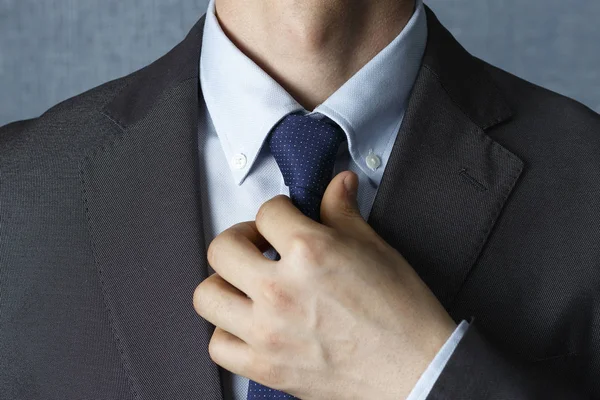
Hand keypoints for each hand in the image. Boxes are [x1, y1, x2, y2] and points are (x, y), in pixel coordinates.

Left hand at [193, 170, 456, 399]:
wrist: (418, 371)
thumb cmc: (403, 315)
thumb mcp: (375, 249)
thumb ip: (344, 212)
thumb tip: (338, 184)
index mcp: (310, 252)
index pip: (268, 211)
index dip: (279, 209)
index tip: (286, 218)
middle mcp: (280, 290)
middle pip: (222, 248)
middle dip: (239, 238)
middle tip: (258, 244)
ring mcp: (268, 331)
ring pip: (208, 295)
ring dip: (223, 283)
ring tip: (246, 283)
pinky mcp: (266, 367)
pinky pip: (218, 346)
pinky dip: (226, 332)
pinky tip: (247, 323)